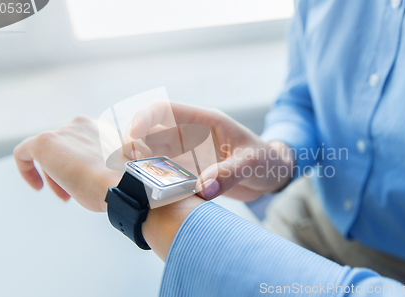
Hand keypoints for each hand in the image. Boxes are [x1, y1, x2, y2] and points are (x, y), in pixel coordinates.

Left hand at [13, 116, 122, 211]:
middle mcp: (81, 125)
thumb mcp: (115, 168)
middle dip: (66, 172)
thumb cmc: (121, 181)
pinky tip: (36, 186)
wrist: (121, 182)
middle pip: (63, 149)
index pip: (81, 144)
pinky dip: (26, 169)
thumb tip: (97, 174)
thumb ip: (103, 164)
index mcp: (100, 128)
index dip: (79, 165)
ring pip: (48, 154)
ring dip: (54, 176)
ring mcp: (62, 132)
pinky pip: (24, 152)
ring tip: (65, 196)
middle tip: (73, 194)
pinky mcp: (44, 142)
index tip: (84, 182)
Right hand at [124, 102, 294, 200]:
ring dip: (142, 169)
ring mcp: (186, 156)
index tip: (131, 138)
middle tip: (130, 170)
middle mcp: (189, 136)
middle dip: (133, 148)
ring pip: (152, 157)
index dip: (142, 119)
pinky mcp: (188, 175)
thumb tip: (202, 190)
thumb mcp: (252, 163)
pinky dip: (155, 185)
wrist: (274, 175)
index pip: (162, 110)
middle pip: (148, 135)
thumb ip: (229, 174)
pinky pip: (165, 177)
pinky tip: (152, 196)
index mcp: (202, 121)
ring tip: (137, 185)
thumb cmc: (267, 160)